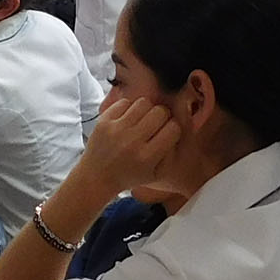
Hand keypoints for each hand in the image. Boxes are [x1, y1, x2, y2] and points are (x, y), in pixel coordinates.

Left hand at [64, 97, 180, 206]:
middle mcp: (132, 142)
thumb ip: (172, 154)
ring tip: (143, 119)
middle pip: (160, 112)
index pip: (173, 128)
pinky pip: (125, 102)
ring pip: (144, 103)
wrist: (97, 177)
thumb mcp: (156, 174)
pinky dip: (129, 108)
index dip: (174, 128)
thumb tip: (183, 128)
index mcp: (147, 157)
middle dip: (163, 116)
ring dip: (147, 109)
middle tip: (157, 124)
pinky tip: (128, 119)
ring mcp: (116, 129)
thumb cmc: (130, 176)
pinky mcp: (104, 121)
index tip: (169, 132)